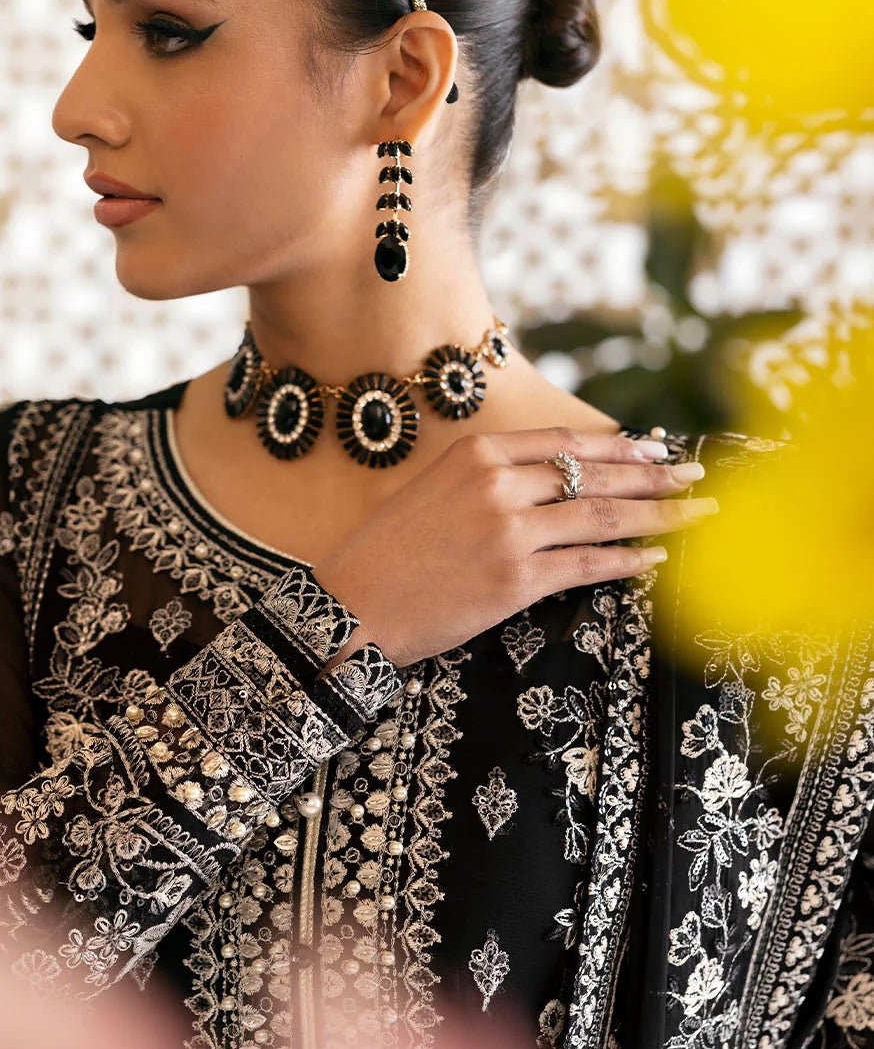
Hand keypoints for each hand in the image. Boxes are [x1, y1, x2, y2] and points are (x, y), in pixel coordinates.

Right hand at [312, 424, 716, 668]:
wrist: (350, 606)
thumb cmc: (387, 554)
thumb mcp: (432, 491)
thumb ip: (488, 478)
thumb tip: (550, 479)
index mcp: (477, 453)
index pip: (567, 442)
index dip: (620, 445)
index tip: (656, 447)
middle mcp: (498, 482)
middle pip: (596, 473)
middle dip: (654, 475)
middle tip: (696, 476)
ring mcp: (510, 529)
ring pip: (603, 516)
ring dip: (659, 515)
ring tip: (697, 514)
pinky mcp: (517, 578)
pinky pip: (588, 565)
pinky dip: (628, 561)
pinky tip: (656, 558)